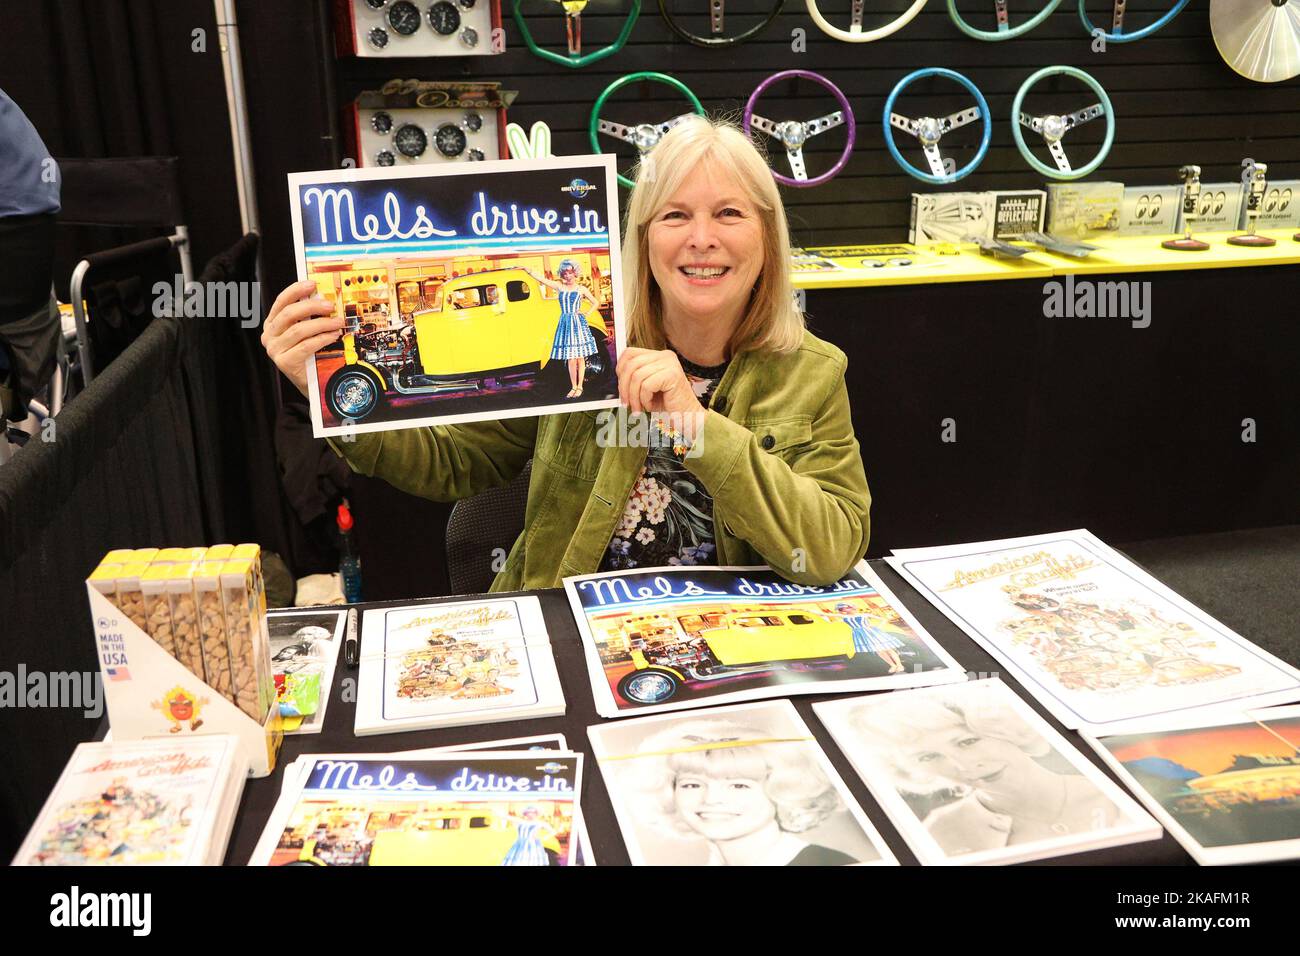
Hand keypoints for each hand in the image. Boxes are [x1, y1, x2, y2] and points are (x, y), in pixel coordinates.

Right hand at [260, 280, 343, 397]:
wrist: (310, 382)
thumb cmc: (309, 354)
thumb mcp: (306, 332)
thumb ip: (309, 316)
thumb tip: (323, 298)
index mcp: (272, 324)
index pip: (281, 302)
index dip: (296, 290)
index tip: (312, 284)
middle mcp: (269, 335)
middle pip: (289, 314)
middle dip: (312, 306)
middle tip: (330, 305)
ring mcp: (275, 349)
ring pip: (299, 329)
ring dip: (321, 324)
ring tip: (337, 322)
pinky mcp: (284, 362)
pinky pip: (305, 345)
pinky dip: (322, 339)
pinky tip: (333, 336)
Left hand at [616, 348, 705, 417]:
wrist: (687, 417)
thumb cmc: (667, 405)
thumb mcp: (646, 388)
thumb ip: (634, 378)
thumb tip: (617, 378)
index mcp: (658, 356)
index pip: (630, 353)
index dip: (620, 370)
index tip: (621, 389)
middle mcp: (664, 356)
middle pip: (631, 364)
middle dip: (624, 387)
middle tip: (626, 403)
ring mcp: (670, 364)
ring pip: (637, 376)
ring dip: (634, 396)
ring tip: (639, 408)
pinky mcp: (672, 374)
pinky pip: (647, 385)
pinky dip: (644, 399)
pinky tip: (651, 405)